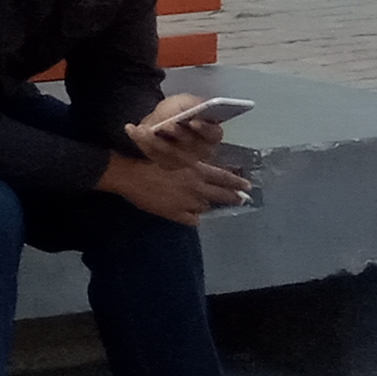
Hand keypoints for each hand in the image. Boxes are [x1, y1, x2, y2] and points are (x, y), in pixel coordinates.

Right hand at [104, 149, 247, 222]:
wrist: (129, 175)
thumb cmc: (148, 159)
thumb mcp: (174, 155)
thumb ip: (189, 164)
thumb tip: (200, 170)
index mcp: (197, 170)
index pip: (224, 177)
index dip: (236, 182)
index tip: (247, 186)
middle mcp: (197, 187)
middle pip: (221, 195)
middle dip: (233, 197)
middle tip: (241, 200)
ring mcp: (188, 202)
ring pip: (205, 207)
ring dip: (204, 204)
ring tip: (202, 204)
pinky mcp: (176, 214)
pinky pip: (192, 220)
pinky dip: (192, 218)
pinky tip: (188, 215)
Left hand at [124, 97, 212, 159]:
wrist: (160, 119)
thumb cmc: (178, 111)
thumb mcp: (186, 101)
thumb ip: (192, 104)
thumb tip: (196, 108)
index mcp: (212, 134)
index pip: (213, 134)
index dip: (204, 129)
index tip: (193, 121)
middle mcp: (201, 151)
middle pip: (191, 146)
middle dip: (178, 134)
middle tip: (166, 125)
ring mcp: (184, 160)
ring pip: (169, 152)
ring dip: (153, 140)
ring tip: (141, 128)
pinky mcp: (167, 163)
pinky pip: (153, 154)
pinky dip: (141, 141)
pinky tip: (131, 129)